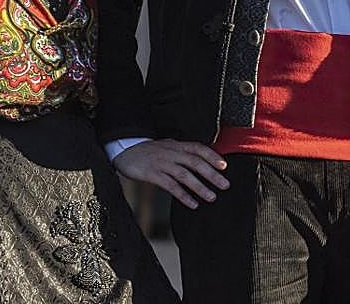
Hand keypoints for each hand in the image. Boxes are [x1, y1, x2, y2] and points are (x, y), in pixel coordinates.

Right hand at [112, 139, 229, 208]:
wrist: (124, 150)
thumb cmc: (148, 151)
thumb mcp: (167, 146)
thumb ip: (182, 152)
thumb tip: (200, 158)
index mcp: (176, 145)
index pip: (197, 148)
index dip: (211, 156)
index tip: (224, 166)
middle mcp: (171, 153)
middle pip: (194, 162)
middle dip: (212, 174)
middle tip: (225, 185)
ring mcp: (161, 163)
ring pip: (184, 174)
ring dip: (200, 186)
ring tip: (212, 197)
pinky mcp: (152, 174)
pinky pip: (170, 186)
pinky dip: (183, 195)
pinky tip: (192, 204)